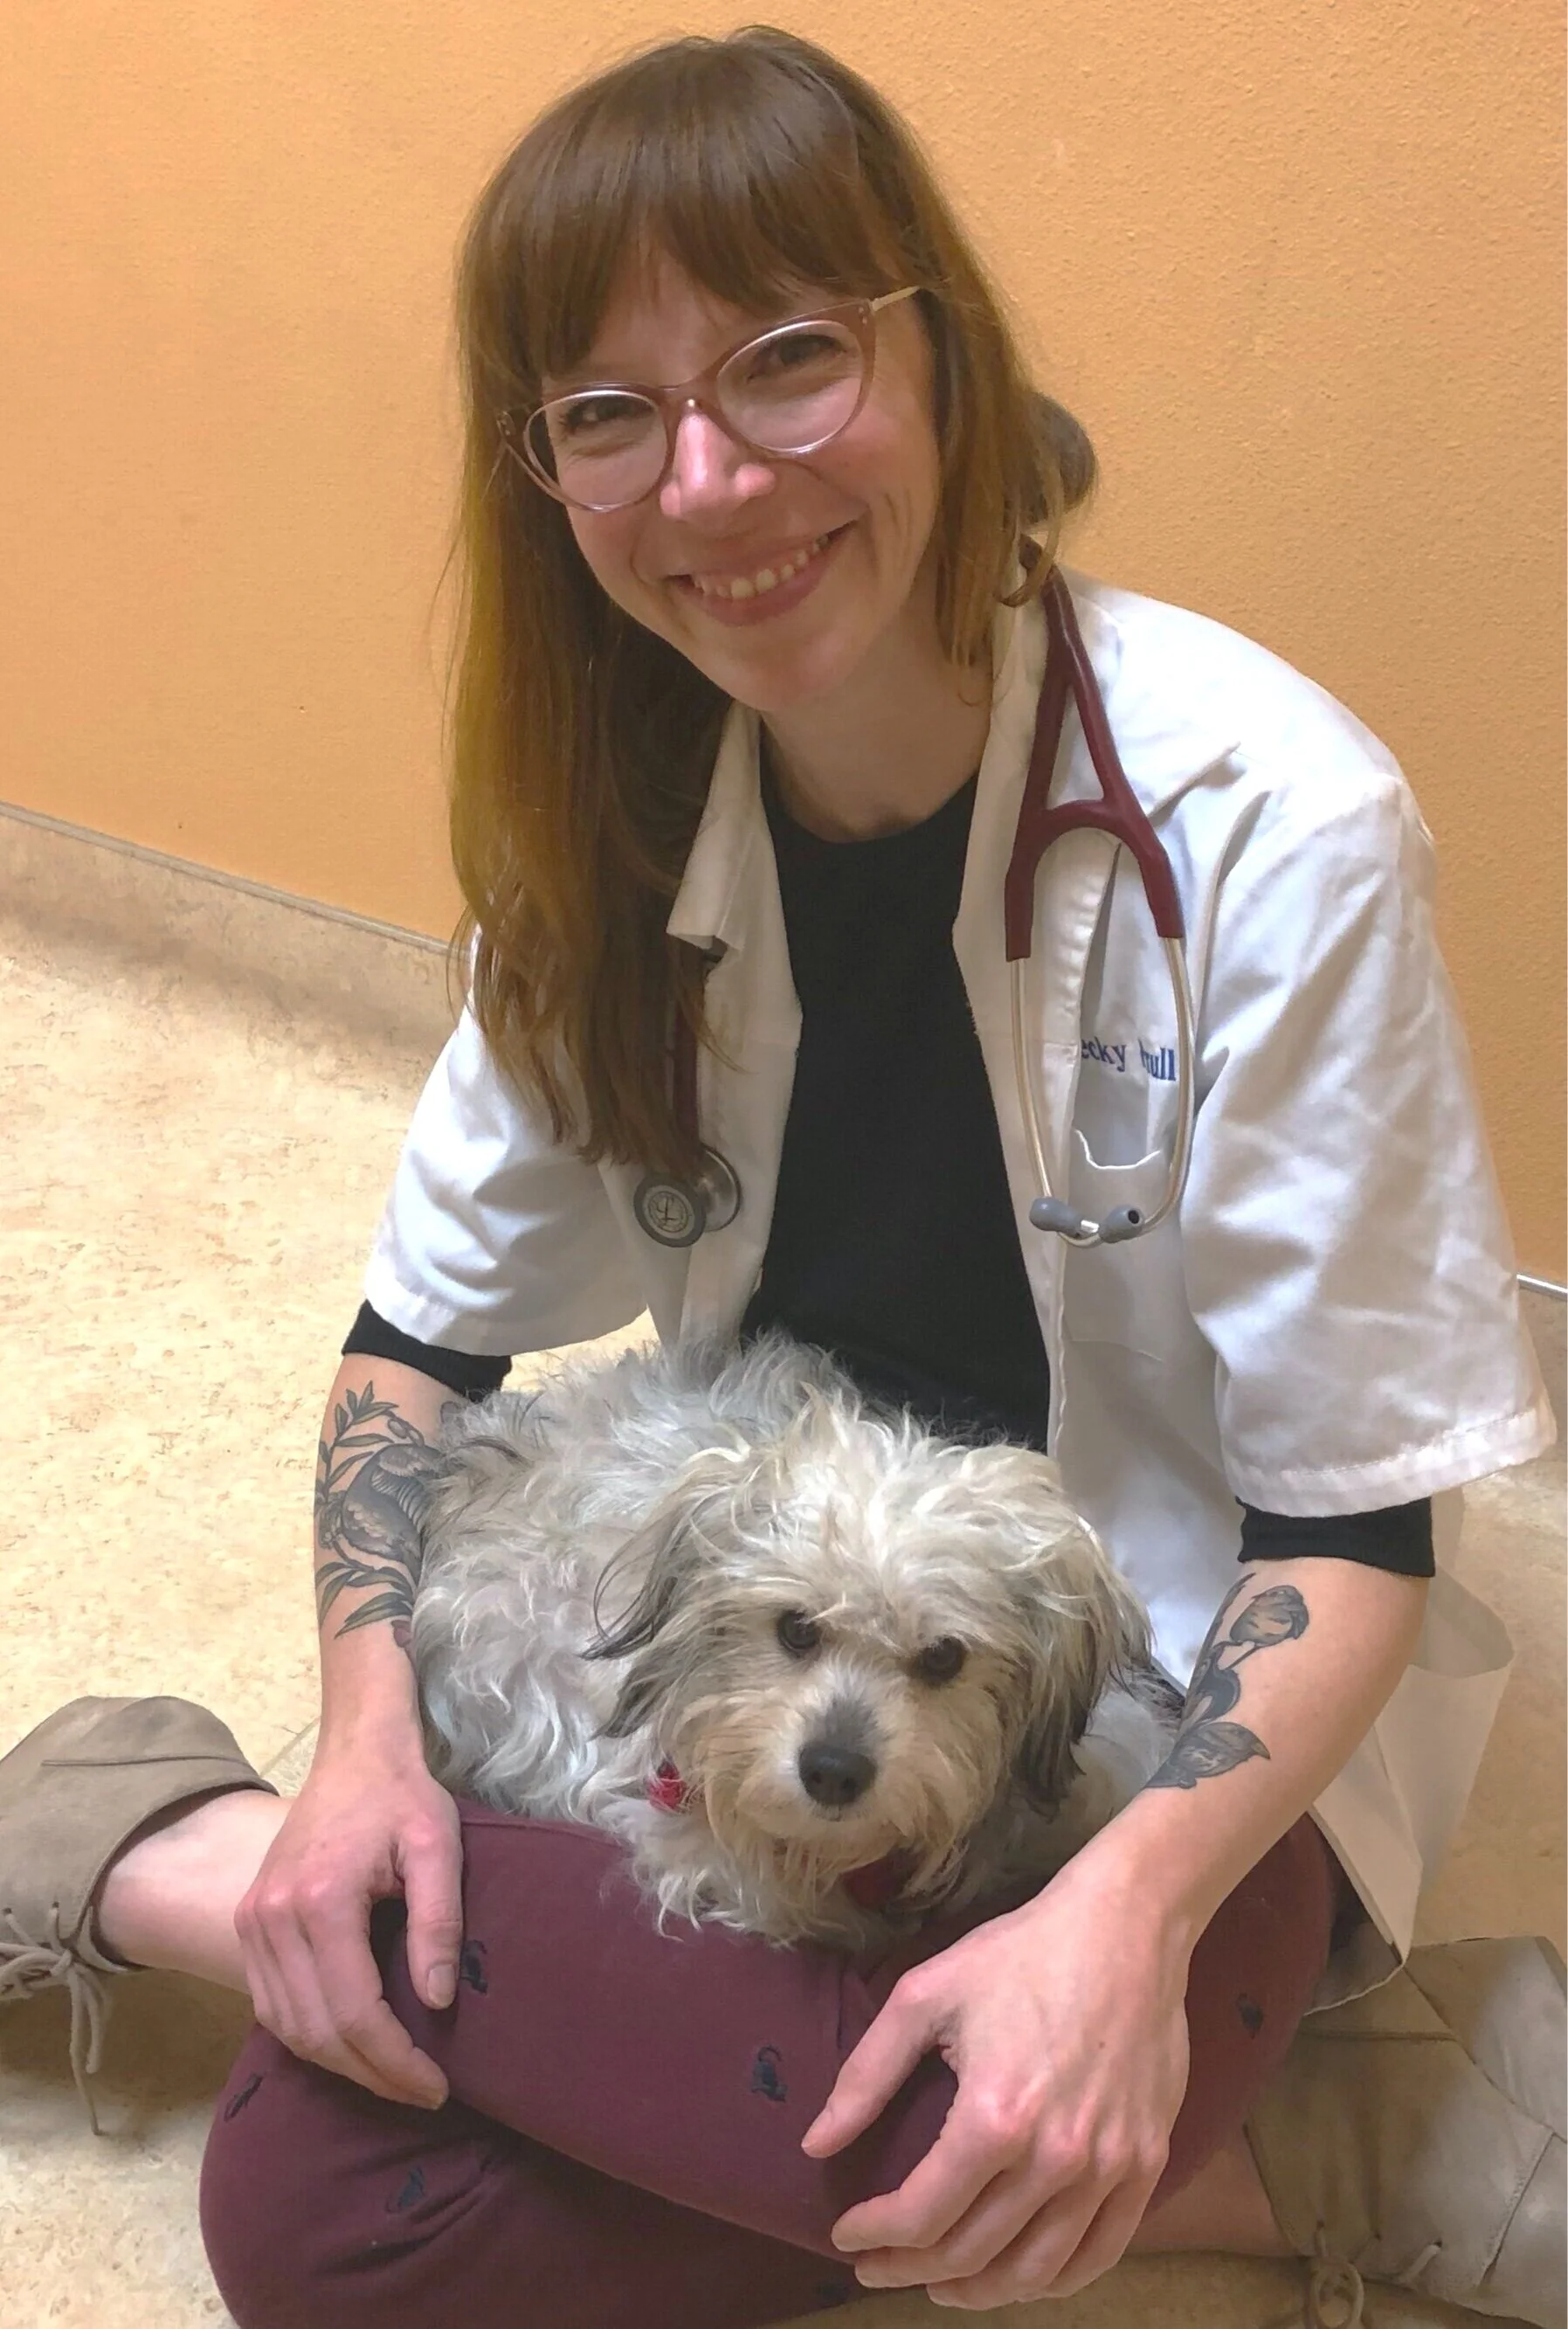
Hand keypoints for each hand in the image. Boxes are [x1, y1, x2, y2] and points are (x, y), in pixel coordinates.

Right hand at [234, 1741, 462, 2108]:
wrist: (354, 1755)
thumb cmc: (402, 1797)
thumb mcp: (437, 1848)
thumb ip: (438, 1924)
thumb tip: (436, 2003)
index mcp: (320, 1900)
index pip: (353, 2012)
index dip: (395, 2061)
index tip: (437, 2087)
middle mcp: (272, 1919)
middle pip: (317, 2030)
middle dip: (371, 2074)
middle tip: (421, 2093)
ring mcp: (252, 1922)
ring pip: (288, 2027)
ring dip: (339, 2064)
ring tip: (392, 2078)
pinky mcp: (248, 1923)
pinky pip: (271, 2005)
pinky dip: (309, 2037)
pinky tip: (349, 2046)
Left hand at [800, 1839, 1192, 2306]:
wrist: (1126, 1928)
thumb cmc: (1019, 1955)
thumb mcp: (925, 1996)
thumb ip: (866, 2075)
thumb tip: (817, 2144)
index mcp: (993, 2118)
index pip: (921, 2215)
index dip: (874, 2236)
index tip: (846, 2234)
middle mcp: (1054, 2158)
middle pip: (971, 2253)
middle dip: (910, 2268)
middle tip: (877, 2264)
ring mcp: (1108, 2168)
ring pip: (1034, 2270)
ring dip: (976, 2290)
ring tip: (937, 2281)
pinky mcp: (1147, 2164)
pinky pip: (1099, 2254)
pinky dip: (1052, 2281)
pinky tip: (1018, 2274)